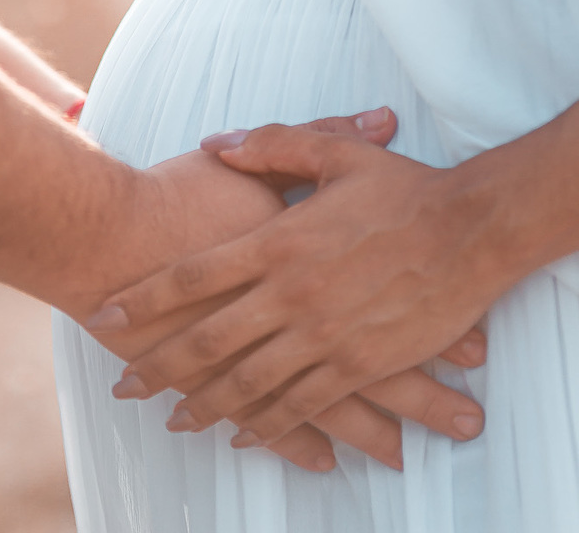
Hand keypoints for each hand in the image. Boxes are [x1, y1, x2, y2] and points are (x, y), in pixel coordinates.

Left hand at [89, 116, 505, 453]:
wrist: (472, 229)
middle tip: (124, 384)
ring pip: (249, 383)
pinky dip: (267, 424)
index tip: (106, 313)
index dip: (146, 298)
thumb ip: (270, 146)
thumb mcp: (333, 153)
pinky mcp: (358, 364)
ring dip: (205, 405)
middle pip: (209, 340)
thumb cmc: (403, 188)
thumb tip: (216, 143)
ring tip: (171, 418)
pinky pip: (301, 404)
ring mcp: (324, 335)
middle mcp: (293, 294)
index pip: (195, 275)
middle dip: (160, 366)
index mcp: (279, 240)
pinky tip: (243, 434)